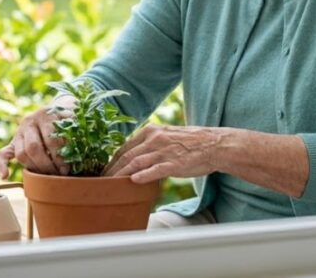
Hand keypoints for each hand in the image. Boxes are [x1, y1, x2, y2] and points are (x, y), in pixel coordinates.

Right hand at [0, 96, 75, 178]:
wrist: (58, 108)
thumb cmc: (69, 119)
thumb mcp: (75, 120)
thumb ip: (78, 132)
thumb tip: (84, 150)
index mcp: (47, 113)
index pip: (50, 139)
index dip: (59, 157)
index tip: (67, 169)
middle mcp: (31, 120)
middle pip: (34, 147)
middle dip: (47, 165)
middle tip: (58, 175)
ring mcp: (20, 130)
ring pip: (21, 153)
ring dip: (34, 168)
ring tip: (46, 177)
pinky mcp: (13, 141)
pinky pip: (3, 153)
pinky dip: (2, 165)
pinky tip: (5, 176)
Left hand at [103, 124, 218, 182]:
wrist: (214, 144)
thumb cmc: (191, 142)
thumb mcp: (167, 135)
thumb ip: (151, 143)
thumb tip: (136, 155)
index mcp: (152, 131)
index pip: (126, 146)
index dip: (113, 159)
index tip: (105, 169)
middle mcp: (155, 139)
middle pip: (127, 155)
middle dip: (112, 169)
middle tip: (102, 180)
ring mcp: (163, 151)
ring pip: (136, 163)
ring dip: (121, 174)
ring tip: (110, 184)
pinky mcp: (173, 164)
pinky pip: (155, 170)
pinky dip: (142, 175)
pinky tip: (133, 181)